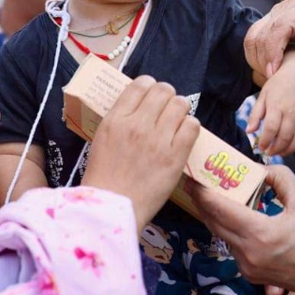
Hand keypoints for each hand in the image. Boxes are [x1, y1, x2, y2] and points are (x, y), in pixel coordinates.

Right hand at [82, 76, 199, 234]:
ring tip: (176, 122)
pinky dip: (190, 126)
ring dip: (180, 110)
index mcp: (115, 120)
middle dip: (167, 96)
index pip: (139, 85)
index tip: (151, 94)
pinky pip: (192, 126)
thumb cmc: (104, 178)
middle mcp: (137, 125)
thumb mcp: (102, 140)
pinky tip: (183, 135)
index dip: (149, 86)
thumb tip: (138, 107)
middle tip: (166, 108)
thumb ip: (120, 121)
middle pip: (163, 91)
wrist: (112, 209)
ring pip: (180, 105)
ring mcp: (158, 140)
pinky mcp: (175, 156)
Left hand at [191, 165, 294, 294]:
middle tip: (194, 183)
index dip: (203, 192)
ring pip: (220, 234)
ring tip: (210, 196)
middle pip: (213, 222)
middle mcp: (247, 252)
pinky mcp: (248, 273)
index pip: (221, 209)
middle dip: (201, 201)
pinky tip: (232, 217)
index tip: (193, 178)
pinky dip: (228, 230)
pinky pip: (231, 246)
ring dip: (214, 215)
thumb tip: (260, 169)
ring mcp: (245, 266)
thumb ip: (279, 178)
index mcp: (260, 233)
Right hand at [244, 0, 294, 95]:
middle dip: (264, 59)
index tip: (272, 73)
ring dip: (257, 59)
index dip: (273, 50)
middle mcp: (291, 5)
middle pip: (264, 31)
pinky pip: (253, 39)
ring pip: (254, 35)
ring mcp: (278, 11)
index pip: (282, 26)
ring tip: (271, 77)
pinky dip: (256, 57)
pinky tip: (268, 70)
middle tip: (272, 81)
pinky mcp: (270, 21)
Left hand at [248, 50, 294, 154]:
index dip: (266, 141)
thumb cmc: (279, 84)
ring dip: (289, 150)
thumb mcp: (263, 96)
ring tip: (281, 151)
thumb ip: (255, 115)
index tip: (262, 147)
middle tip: (270, 152)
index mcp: (277, 104)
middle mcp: (293, 110)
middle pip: (285, 136)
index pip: (271, 128)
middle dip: (276, 149)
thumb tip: (249, 131)